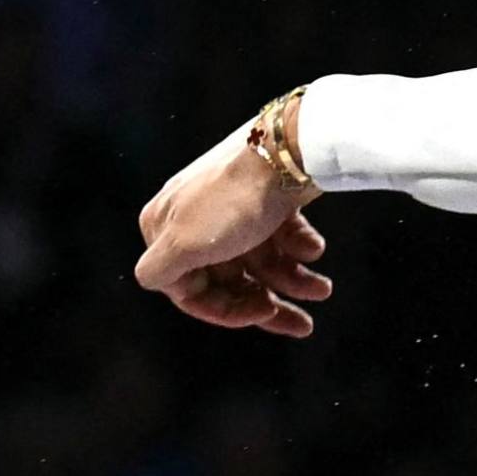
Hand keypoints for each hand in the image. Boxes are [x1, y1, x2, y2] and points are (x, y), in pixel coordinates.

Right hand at [133, 122, 334, 334]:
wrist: (289, 150)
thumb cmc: (235, 201)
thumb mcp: (185, 243)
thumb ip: (160, 271)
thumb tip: (153, 281)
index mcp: (165, 228)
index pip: (190, 290)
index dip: (226, 311)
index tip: (261, 312)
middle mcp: (194, 217)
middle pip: (230, 279)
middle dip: (268, 304)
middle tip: (304, 325)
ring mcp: (231, 207)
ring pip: (261, 261)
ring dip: (293, 281)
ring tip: (323, 289)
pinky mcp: (263, 197)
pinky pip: (280, 236)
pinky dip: (299, 246)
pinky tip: (313, 246)